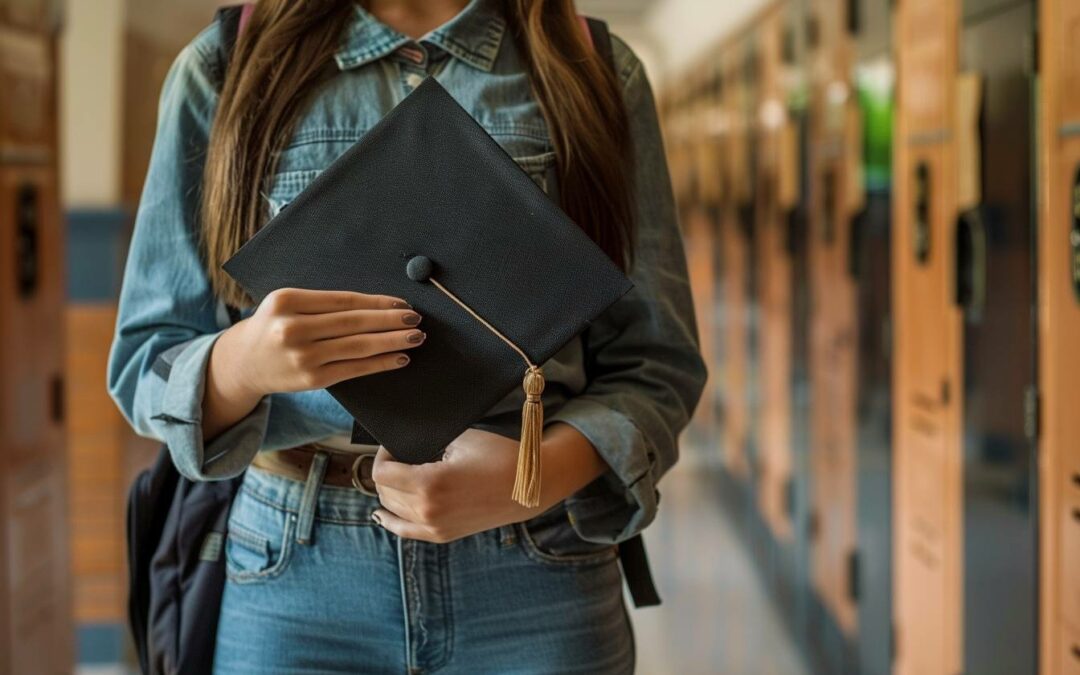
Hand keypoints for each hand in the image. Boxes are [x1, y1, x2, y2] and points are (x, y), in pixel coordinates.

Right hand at [222, 287, 424, 395]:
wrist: (244, 362)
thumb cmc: (274, 326)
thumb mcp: (288, 304)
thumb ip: (324, 303)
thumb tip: (379, 305)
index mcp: (287, 300)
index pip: (344, 300)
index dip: (377, 301)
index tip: (402, 302)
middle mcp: (292, 328)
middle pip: (353, 323)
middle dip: (390, 320)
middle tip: (415, 319)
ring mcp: (302, 356)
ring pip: (357, 346)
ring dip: (392, 341)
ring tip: (415, 337)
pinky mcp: (311, 379)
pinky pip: (353, 369)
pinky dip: (380, 363)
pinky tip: (399, 358)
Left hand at [371, 424, 608, 542]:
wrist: (528, 488)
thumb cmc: (498, 457)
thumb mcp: (461, 440)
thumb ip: (428, 442)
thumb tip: (405, 445)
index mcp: (429, 483)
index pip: (382, 472)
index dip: (384, 454)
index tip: (394, 445)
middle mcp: (427, 509)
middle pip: (384, 491)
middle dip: (387, 471)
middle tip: (399, 457)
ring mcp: (434, 526)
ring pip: (391, 509)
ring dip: (389, 491)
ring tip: (399, 476)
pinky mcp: (442, 535)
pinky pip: (403, 531)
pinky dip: (389, 520)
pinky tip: (381, 513)